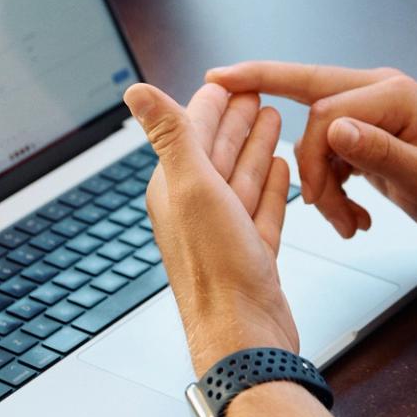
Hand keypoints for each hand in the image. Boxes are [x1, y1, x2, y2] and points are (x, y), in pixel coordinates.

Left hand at [125, 81, 298, 374]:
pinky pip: (262, 209)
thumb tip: (136, 91)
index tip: (231, 80)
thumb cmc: (218, 270)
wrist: (245, 336)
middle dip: (236, 120)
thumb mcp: (192, 188)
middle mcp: (196, 210)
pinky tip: (280, 168)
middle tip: (257, 92)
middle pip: (218, 152)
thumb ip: (170, 135)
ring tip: (272, 120)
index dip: (213, 104)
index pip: (191, 133)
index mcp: (174, 190)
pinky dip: (271, 185)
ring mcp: (226, 233)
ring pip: (242, 178)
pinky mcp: (253, 254)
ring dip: (255, 147)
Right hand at [206, 63, 416, 240]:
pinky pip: (329, 151)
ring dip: (319, 181)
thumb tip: (334, 130)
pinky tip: (352, 214)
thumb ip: (379, 153)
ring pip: (316, 132)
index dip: (309, 157)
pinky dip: (330, 185)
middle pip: (307, 85)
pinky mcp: (368, 131)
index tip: (313, 198)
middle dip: (263, 87)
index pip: (325, 114)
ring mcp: (372, 109)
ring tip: (346, 223)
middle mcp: (379, 91)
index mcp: (394, 95)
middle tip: (218, 80)